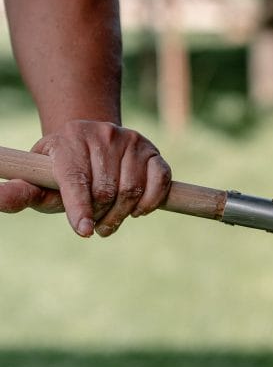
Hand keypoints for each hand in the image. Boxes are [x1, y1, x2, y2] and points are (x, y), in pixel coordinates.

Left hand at [0, 120, 171, 236]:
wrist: (91, 145)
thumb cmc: (61, 172)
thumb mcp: (39, 182)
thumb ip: (19, 193)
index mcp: (69, 139)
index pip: (76, 179)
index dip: (80, 208)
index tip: (84, 231)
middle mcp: (103, 134)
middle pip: (106, 190)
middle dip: (100, 215)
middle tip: (94, 225)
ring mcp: (131, 141)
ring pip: (132, 190)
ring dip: (123, 215)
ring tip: (110, 221)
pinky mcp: (153, 151)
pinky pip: (159, 181)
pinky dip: (149, 203)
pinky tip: (137, 211)